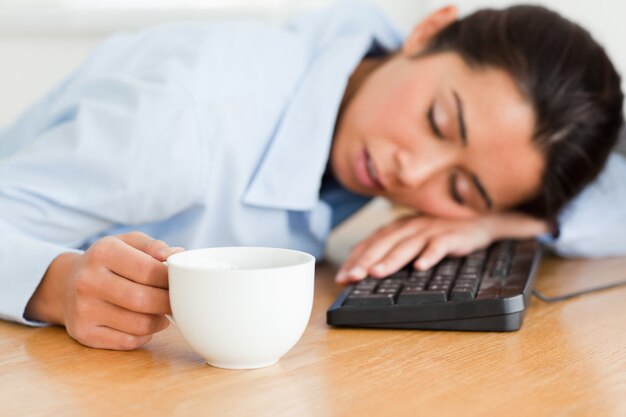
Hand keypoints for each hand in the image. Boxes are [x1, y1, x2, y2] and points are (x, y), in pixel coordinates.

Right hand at [25, 232, 184, 349]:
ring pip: (139, 325)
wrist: (65, 284)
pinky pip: (128, 341)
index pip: (149, 270)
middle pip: (144, 300)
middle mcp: (88, 281)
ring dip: (159, 321)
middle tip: (177, 301)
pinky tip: (144, 323)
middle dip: (168, 303)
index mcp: (103, 253)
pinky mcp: (83, 333)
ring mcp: (84, 309)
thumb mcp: (127, 243)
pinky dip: (144, 335)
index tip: (179, 283)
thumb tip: (178, 255)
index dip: (170, 280)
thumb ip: (154, 247)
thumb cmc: (108, 262)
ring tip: (161, 312)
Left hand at [335, 212, 548, 283]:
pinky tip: (421, 266)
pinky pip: (439, 245)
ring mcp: (430, 230)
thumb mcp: (413, 240)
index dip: (355, 259)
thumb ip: (393, 252)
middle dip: (366, 261)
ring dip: (391, 260)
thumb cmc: (440, 234)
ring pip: (407, 246)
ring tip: (376, 273)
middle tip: (352, 277)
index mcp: (398, 228)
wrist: (479, 223)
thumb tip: (369, 272)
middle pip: (384, 244)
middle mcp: (410, 226)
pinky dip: (430, 255)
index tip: (342, 276)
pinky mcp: (451, 235)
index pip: (370, 243)